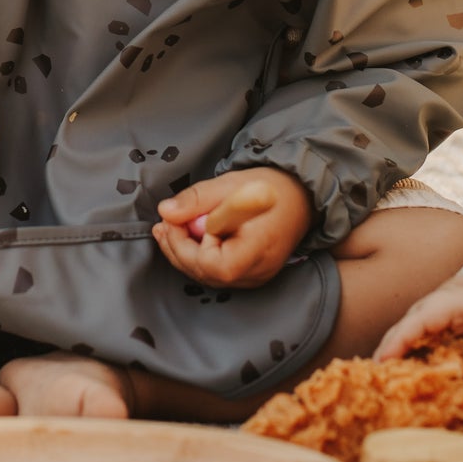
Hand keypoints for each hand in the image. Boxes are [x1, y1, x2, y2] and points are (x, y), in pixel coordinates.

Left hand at [154, 168, 311, 288]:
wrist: (300, 195)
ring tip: (168, 229)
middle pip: (207, 274)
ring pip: (210, 275)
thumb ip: (197, 200)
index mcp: (257, 251)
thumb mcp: (230, 184)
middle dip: (178, 250)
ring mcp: (255, 277)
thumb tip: (166, 212)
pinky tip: (188, 237)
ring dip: (185, 253)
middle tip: (162, 226)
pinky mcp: (251, 273)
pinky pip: (219, 272)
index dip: (186, 246)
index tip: (172, 222)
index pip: (213, 265)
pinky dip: (200, 256)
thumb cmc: (269, 188)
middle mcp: (257, 272)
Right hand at [374, 268, 462, 402]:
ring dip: (399, 354)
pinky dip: (414, 354)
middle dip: (389, 350)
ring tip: (387, 380)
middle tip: (375, 378)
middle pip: (406, 326)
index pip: (416, 321)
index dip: (397, 342)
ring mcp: (438, 312)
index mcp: (450, 301)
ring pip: (412, 332)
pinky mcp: (444, 323)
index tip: (381, 362)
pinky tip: (410, 372)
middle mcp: (437, 303)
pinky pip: (423, 338)